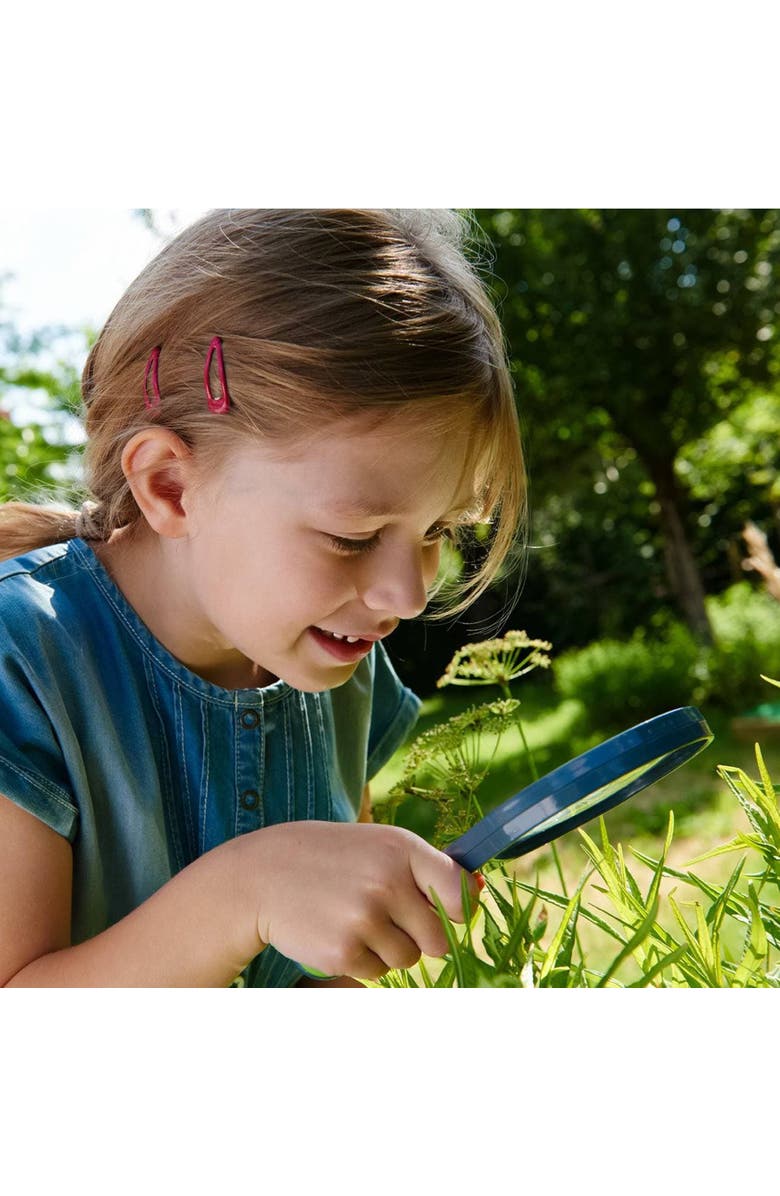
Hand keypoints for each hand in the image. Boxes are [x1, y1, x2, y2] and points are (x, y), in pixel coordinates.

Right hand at [239, 821, 481, 979]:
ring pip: (408, 959)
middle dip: (419, 936)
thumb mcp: (379, 846)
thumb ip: (426, 869)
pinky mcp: (343, 952)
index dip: (454, 909)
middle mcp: (386, 882)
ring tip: (355, 919)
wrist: (264, 874)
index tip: (441, 910)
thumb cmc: (333, 859)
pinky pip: (377, 973)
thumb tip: (477, 892)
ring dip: (388, 949)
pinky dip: (362, 960)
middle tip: (386, 916)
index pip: (457, 892)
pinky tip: (337, 932)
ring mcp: (364, 919)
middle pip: (438, 939)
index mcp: (401, 849)